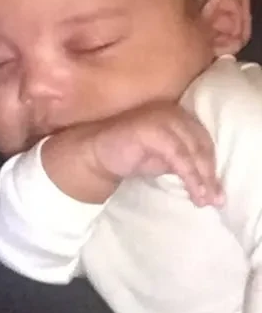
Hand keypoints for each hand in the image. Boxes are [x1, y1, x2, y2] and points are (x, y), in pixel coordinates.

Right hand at [42, 101, 221, 206]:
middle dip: (210, 174)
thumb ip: (184, 159)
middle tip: (215, 200)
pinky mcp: (151, 130)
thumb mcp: (164, 157)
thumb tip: (209, 179)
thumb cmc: (129, 154)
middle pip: (201, 145)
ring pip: (192, 150)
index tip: (217, 191)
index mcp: (177, 115)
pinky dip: (189, 175)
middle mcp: (172, 112)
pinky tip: (192, 191)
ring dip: (202, 178)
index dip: (212, 166)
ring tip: (203, 200)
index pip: (203, 140)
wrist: (94, 153)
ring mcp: (161, 118)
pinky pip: (178, 155)